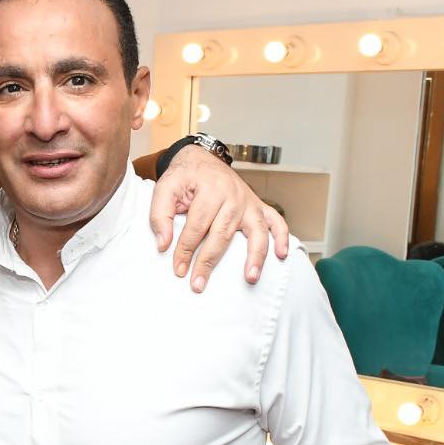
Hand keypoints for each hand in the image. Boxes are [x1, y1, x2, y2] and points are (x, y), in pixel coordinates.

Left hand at [149, 146, 288, 291]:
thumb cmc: (184, 177)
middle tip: (198, 284)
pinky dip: (282, 237)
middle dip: (209, 261)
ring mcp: (249, 202)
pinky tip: (281, 255)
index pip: (197, 226)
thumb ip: (160, 215)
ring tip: (250, 278)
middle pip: (222, 233)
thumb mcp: (165, 188)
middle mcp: (233, 195)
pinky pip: (276, 221)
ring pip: (255, 231)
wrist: (202, 159)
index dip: (185, 250)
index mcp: (209, 190)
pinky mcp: (258, 205)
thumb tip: (163, 244)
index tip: (178, 270)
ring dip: (255, 255)